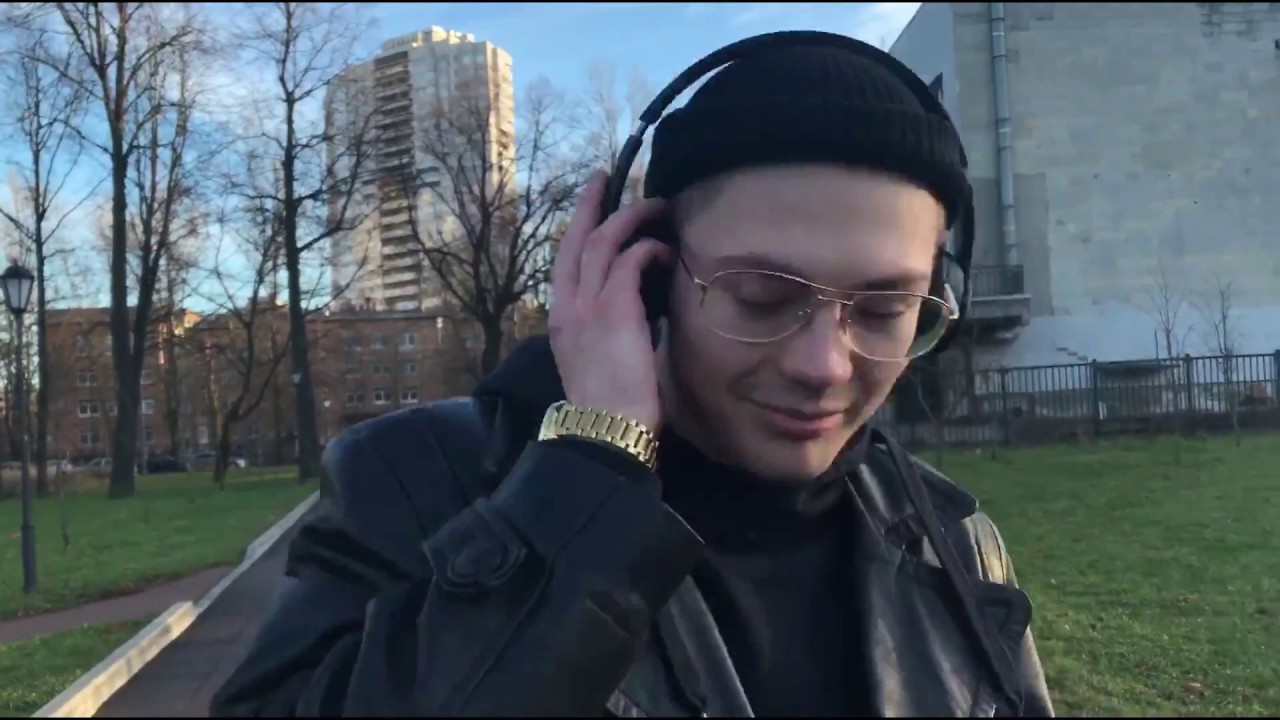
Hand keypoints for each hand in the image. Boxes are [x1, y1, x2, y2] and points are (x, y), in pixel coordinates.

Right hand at [548, 170, 671, 431]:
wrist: (607, 431)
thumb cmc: (612, 408)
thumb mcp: (602, 361)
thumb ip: (613, 331)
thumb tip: (645, 310)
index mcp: (562, 321)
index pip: (566, 263)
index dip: (578, 230)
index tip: (591, 206)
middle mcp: (568, 307)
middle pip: (577, 240)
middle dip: (592, 204)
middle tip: (606, 178)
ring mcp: (587, 306)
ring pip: (604, 241)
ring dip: (631, 218)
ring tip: (655, 207)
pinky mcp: (614, 309)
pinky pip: (630, 260)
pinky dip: (648, 249)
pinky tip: (666, 252)